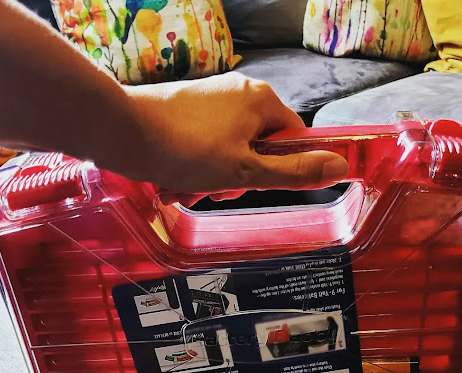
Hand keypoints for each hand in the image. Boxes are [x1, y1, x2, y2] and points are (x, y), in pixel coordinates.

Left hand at [99, 73, 348, 204]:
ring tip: (190, 187)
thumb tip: (338, 168)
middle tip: (218, 190)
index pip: (294, 139)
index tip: (256, 185)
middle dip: (240, 177)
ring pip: (230, 150)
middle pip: (260, 146)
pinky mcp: (188, 108)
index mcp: (262, 100)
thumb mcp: (247, 171)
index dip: (280, 169)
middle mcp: (240, 92)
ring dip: (214, 177)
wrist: (122, 131)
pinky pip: (206, 143)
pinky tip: (177, 180)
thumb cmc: (187, 150)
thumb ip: (294, 172)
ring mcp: (212, 98)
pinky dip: (196, 166)